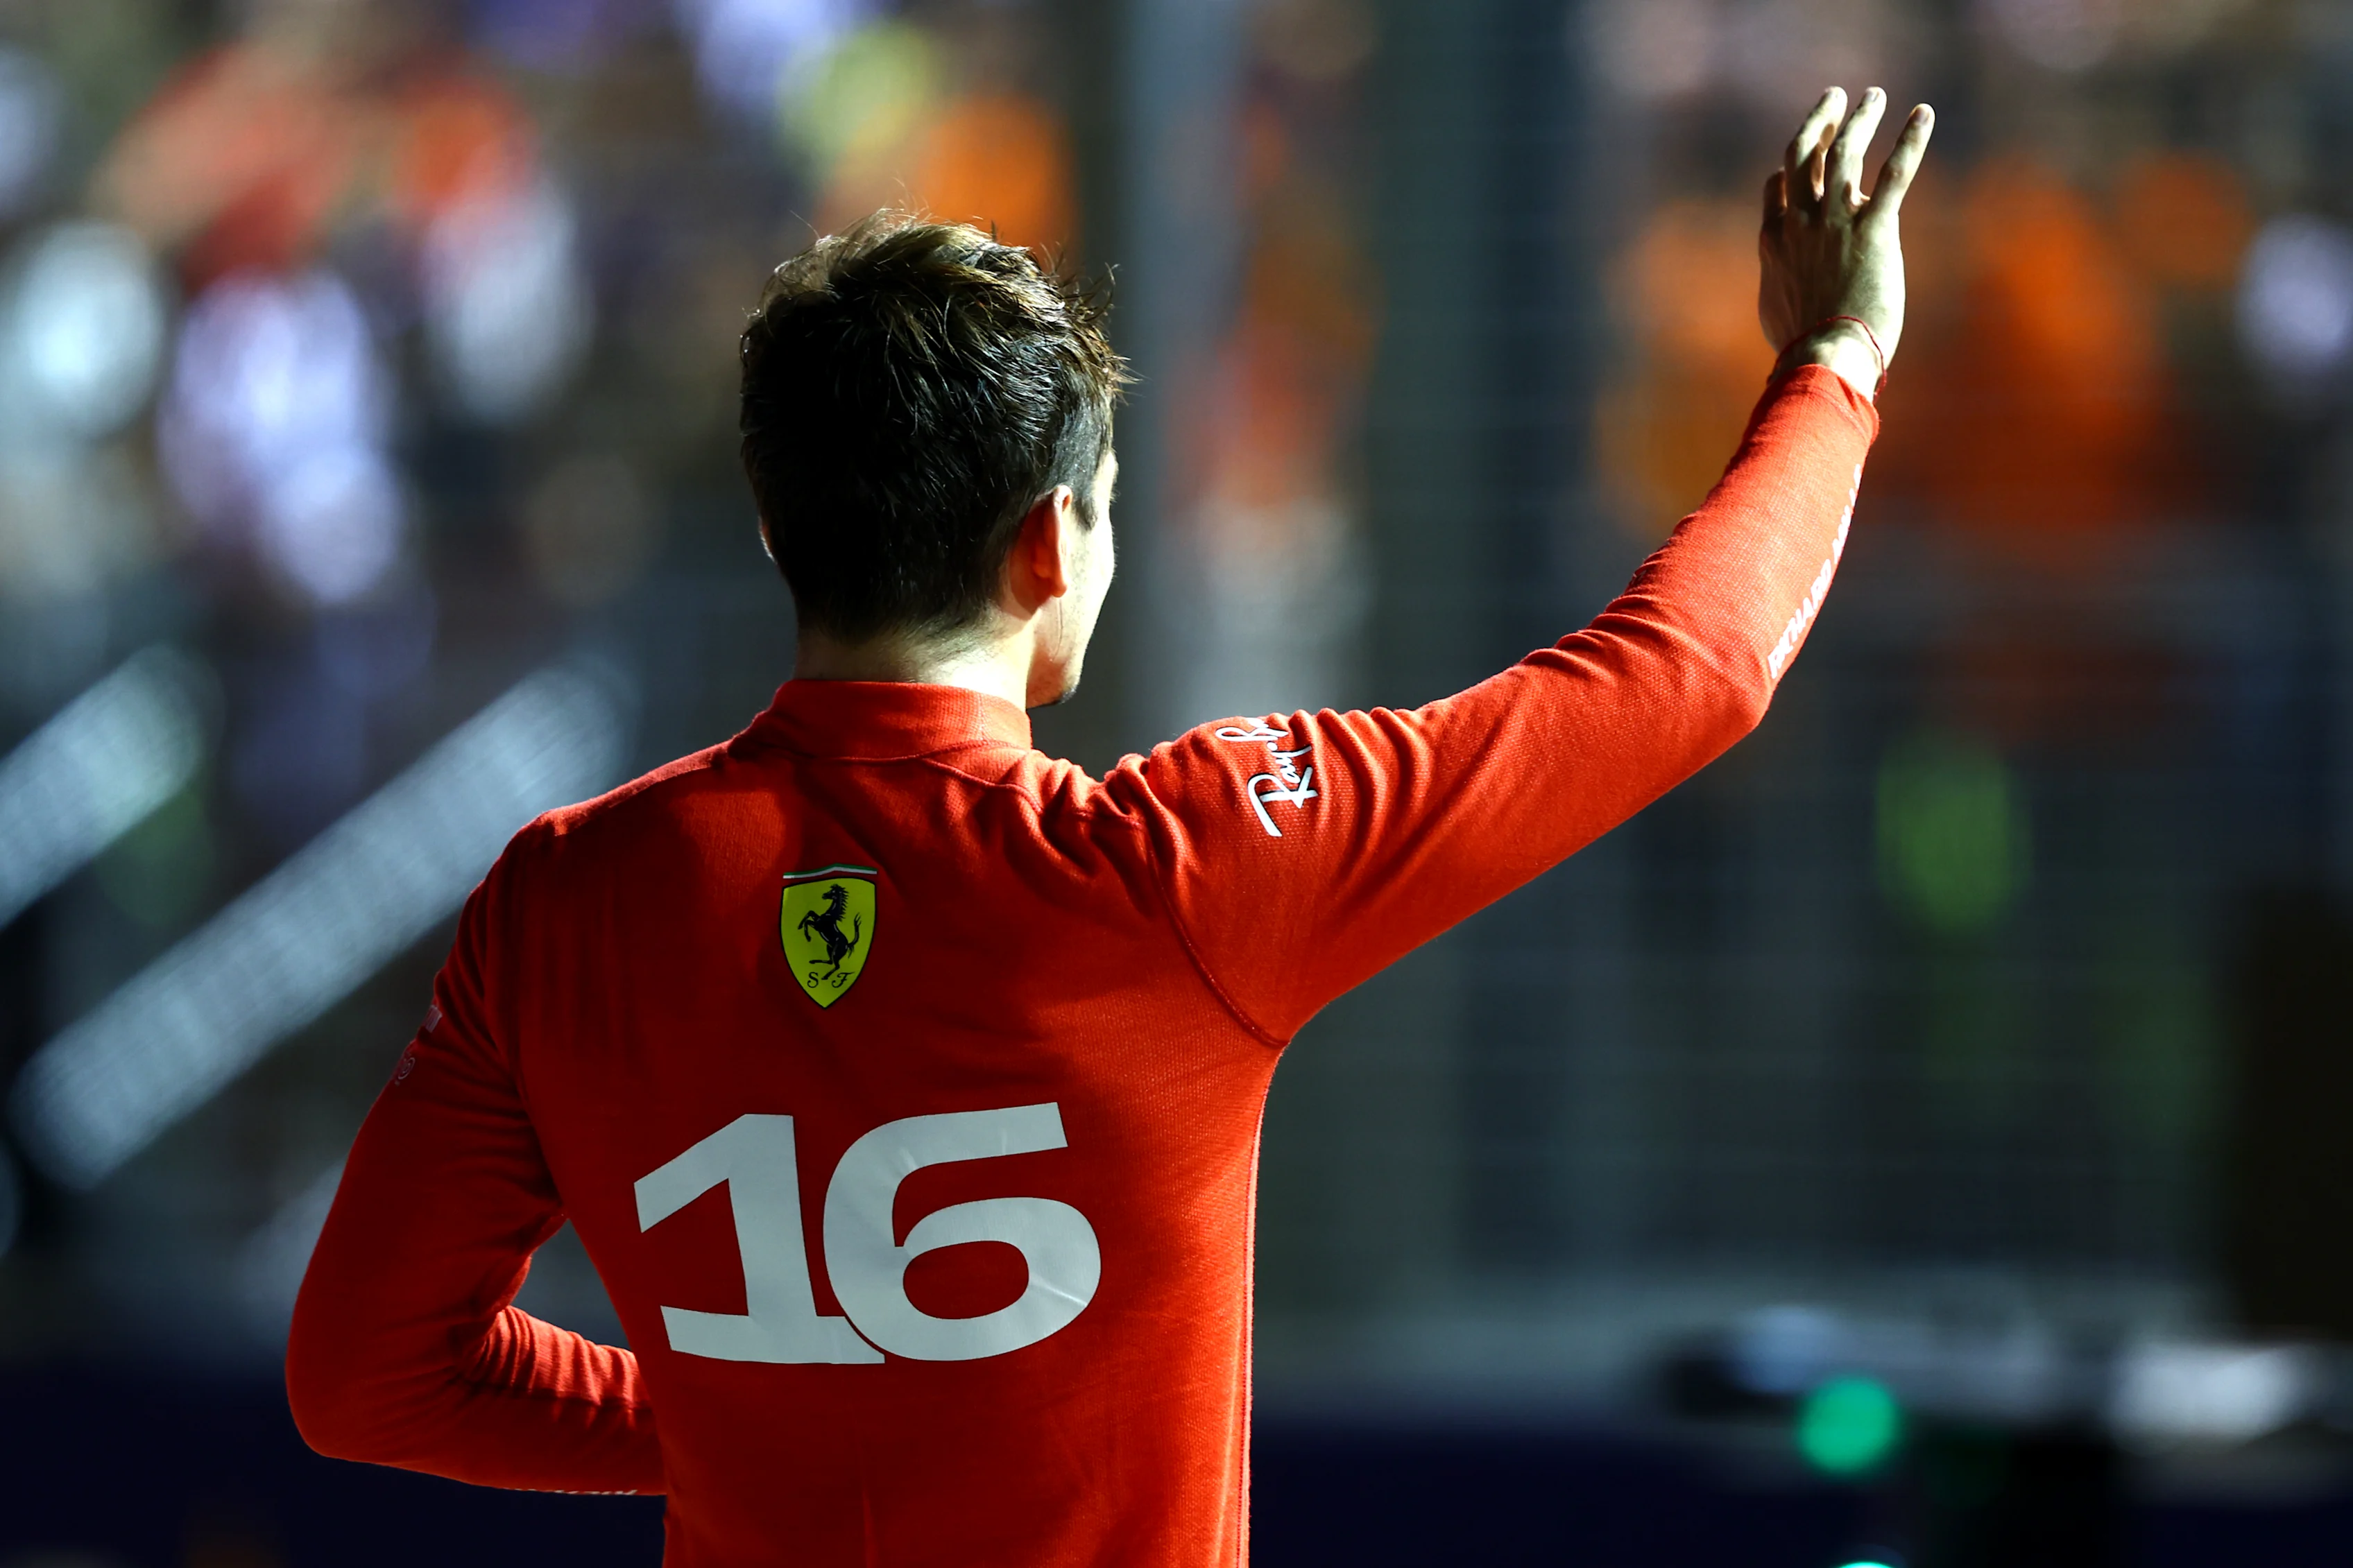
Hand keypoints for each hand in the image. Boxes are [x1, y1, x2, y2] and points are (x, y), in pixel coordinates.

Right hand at [1758, 87, 1934, 399]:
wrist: (1823, 354)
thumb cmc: (1801, 346)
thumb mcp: (1776, 310)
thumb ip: (1782, 283)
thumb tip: (1787, 289)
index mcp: (1774, 239)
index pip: (1777, 185)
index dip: (1791, 165)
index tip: (1805, 153)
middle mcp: (1800, 220)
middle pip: (1804, 153)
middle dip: (1819, 119)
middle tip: (1835, 98)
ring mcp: (1835, 221)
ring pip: (1843, 151)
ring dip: (1861, 118)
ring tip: (1875, 96)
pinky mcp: (1874, 228)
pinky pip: (1894, 173)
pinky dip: (1909, 140)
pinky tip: (1923, 114)